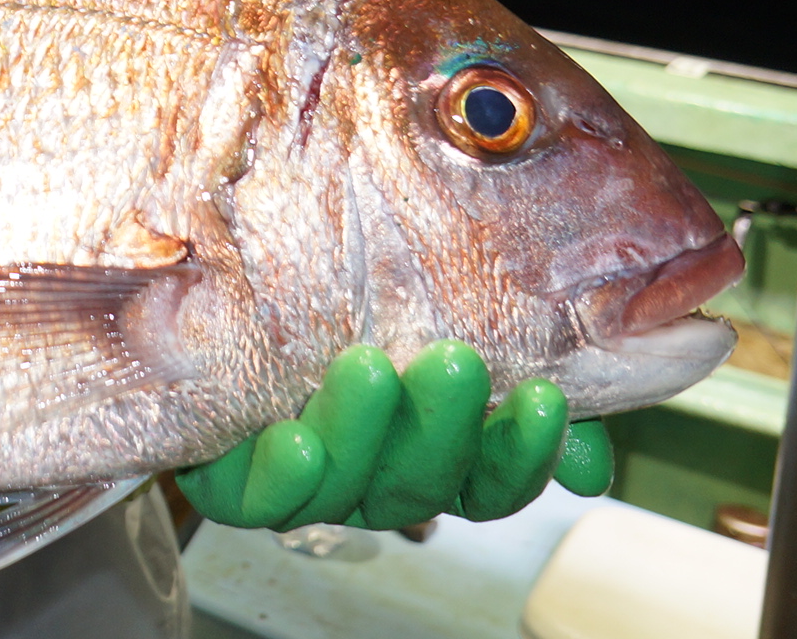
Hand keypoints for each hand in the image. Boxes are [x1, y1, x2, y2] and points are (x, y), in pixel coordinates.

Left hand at [175, 341, 613, 532]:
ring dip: (363, 433)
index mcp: (430, 451)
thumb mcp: (432, 310)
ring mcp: (305, 481)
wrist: (204, 296)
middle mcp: (373, 476)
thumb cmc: (335, 300)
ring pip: (346, 487)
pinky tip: (297, 443)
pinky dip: (281, 475)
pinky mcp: (228, 479)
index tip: (543, 397)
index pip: (492, 481)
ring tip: (369, 369)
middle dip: (443, 426)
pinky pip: (256, 499)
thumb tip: (592, 460)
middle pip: (423, 484)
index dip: (522, 453)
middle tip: (455, 361)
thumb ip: (519, 363)